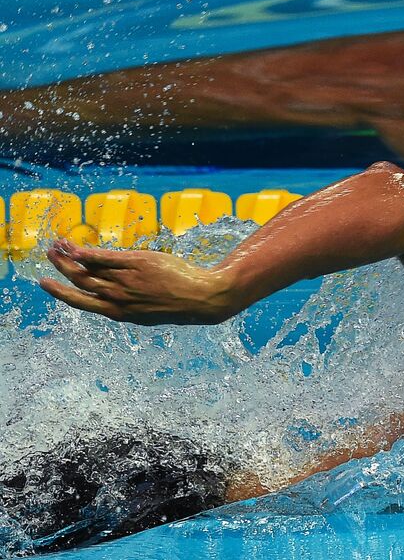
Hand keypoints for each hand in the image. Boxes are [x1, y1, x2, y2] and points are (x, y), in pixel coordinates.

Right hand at [39, 239, 239, 325]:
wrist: (203, 297)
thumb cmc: (178, 302)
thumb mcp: (147, 309)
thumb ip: (126, 300)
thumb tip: (110, 292)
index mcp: (119, 313)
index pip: (81, 301)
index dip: (60, 292)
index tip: (44, 283)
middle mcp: (117, 297)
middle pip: (80, 281)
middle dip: (61, 269)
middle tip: (49, 255)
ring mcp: (125, 280)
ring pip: (88, 268)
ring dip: (68, 256)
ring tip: (57, 246)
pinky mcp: (136, 263)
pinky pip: (104, 257)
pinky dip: (86, 252)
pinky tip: (75, 247)